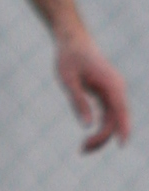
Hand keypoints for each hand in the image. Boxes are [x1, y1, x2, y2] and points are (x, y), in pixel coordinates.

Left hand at [57, 31, 131, 151]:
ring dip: (102, 135)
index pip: (120, 110)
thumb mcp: (69, 81)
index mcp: (111, 84)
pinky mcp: (108, 92)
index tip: (121, 145)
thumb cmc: (68, 58)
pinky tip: (89, 138)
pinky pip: (110, 113)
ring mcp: (114, 90)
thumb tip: (87, 125)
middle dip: (103, 137)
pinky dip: (102, 126)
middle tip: (82, 150)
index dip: (122, 129)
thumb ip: (78, 102)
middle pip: (117, 118)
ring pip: (114, 118)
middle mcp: (117, 88)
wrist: (73, 40)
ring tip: (83, 148)